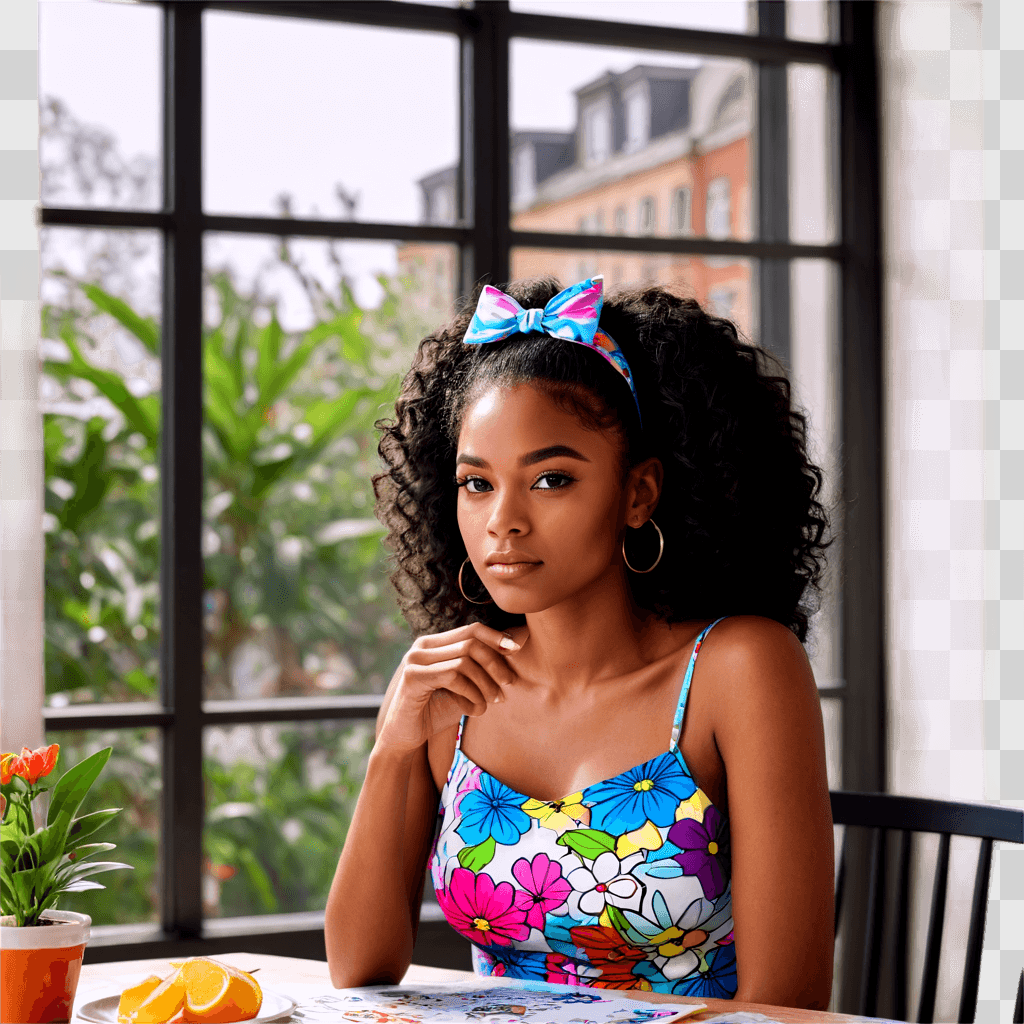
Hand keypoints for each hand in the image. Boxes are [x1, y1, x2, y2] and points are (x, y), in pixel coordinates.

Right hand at [376, 622, 523, 753]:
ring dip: (486, 683)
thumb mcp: (465, 687)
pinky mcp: (412, 677)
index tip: (516, 649)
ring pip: (465, 660)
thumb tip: (515, 645)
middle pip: (471, 643)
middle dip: (495, 663)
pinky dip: (472, 693)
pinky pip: (453, 676)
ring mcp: (415, 660)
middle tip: (509, 683)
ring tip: (494, 701)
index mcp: (435, 644)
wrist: (405, 738)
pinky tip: (475, 709)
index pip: (472, 630)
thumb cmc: (436, 711)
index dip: (496, 637)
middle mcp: (422, 646)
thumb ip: (482, 669)